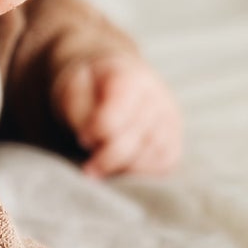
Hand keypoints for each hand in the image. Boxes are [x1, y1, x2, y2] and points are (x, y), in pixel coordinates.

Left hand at [52, 53, 182, 178]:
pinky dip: (147, 172)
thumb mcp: (73, 87)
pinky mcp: (174, 135)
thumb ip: (80, 113)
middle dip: (109, 159)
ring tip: (105, 169)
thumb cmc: (89, 84)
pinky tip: (125, 169)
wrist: (109, 75)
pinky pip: (167, 162)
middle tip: (89, 168)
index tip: (82, 138)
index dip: (98, 132)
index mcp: (130, 78)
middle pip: (137, 139)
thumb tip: (93, 142)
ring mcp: (169, 117)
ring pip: (155, 155)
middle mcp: (157, 97)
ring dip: (127, 168)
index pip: (120, 114)